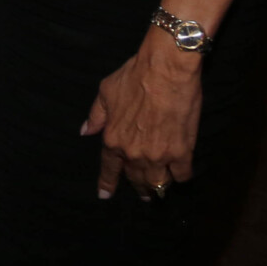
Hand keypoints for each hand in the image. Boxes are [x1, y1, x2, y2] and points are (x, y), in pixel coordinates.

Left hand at [84, 31, 203, 199]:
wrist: (166, 70)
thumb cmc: (134, 76)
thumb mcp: (105, 92)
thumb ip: (96, 115)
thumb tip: (85, 131)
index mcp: (113, 139)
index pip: (109, 168)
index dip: (107, 183)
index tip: (104, 195)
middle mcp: (133, 153)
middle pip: (135, 179)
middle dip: (139, 188)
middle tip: (143, 194)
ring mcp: (158, 155)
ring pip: (158, 182)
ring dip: (158, 187)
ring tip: (161, 190)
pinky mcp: (181, 152)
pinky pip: (181, 175)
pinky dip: (181, 176)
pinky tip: (181, 174)